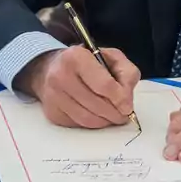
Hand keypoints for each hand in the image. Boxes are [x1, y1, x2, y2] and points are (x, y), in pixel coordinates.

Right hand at [18, 46, 140, 128]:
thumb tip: (126, 101)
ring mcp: (53, 96)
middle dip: (115, 114)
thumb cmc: (86, 62)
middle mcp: (60, 76)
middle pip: (96, 105)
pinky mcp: (52, 112)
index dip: (120, 99)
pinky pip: (78, 124)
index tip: (128, 107)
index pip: (104, 85)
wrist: (52, 68)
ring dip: (104, 121)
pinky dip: (92, 123)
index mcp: (76, 57)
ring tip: (112, 116)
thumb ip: (126, 73)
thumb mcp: (111, 57)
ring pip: (87, 119)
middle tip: (123, 115)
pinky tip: (96, 115)